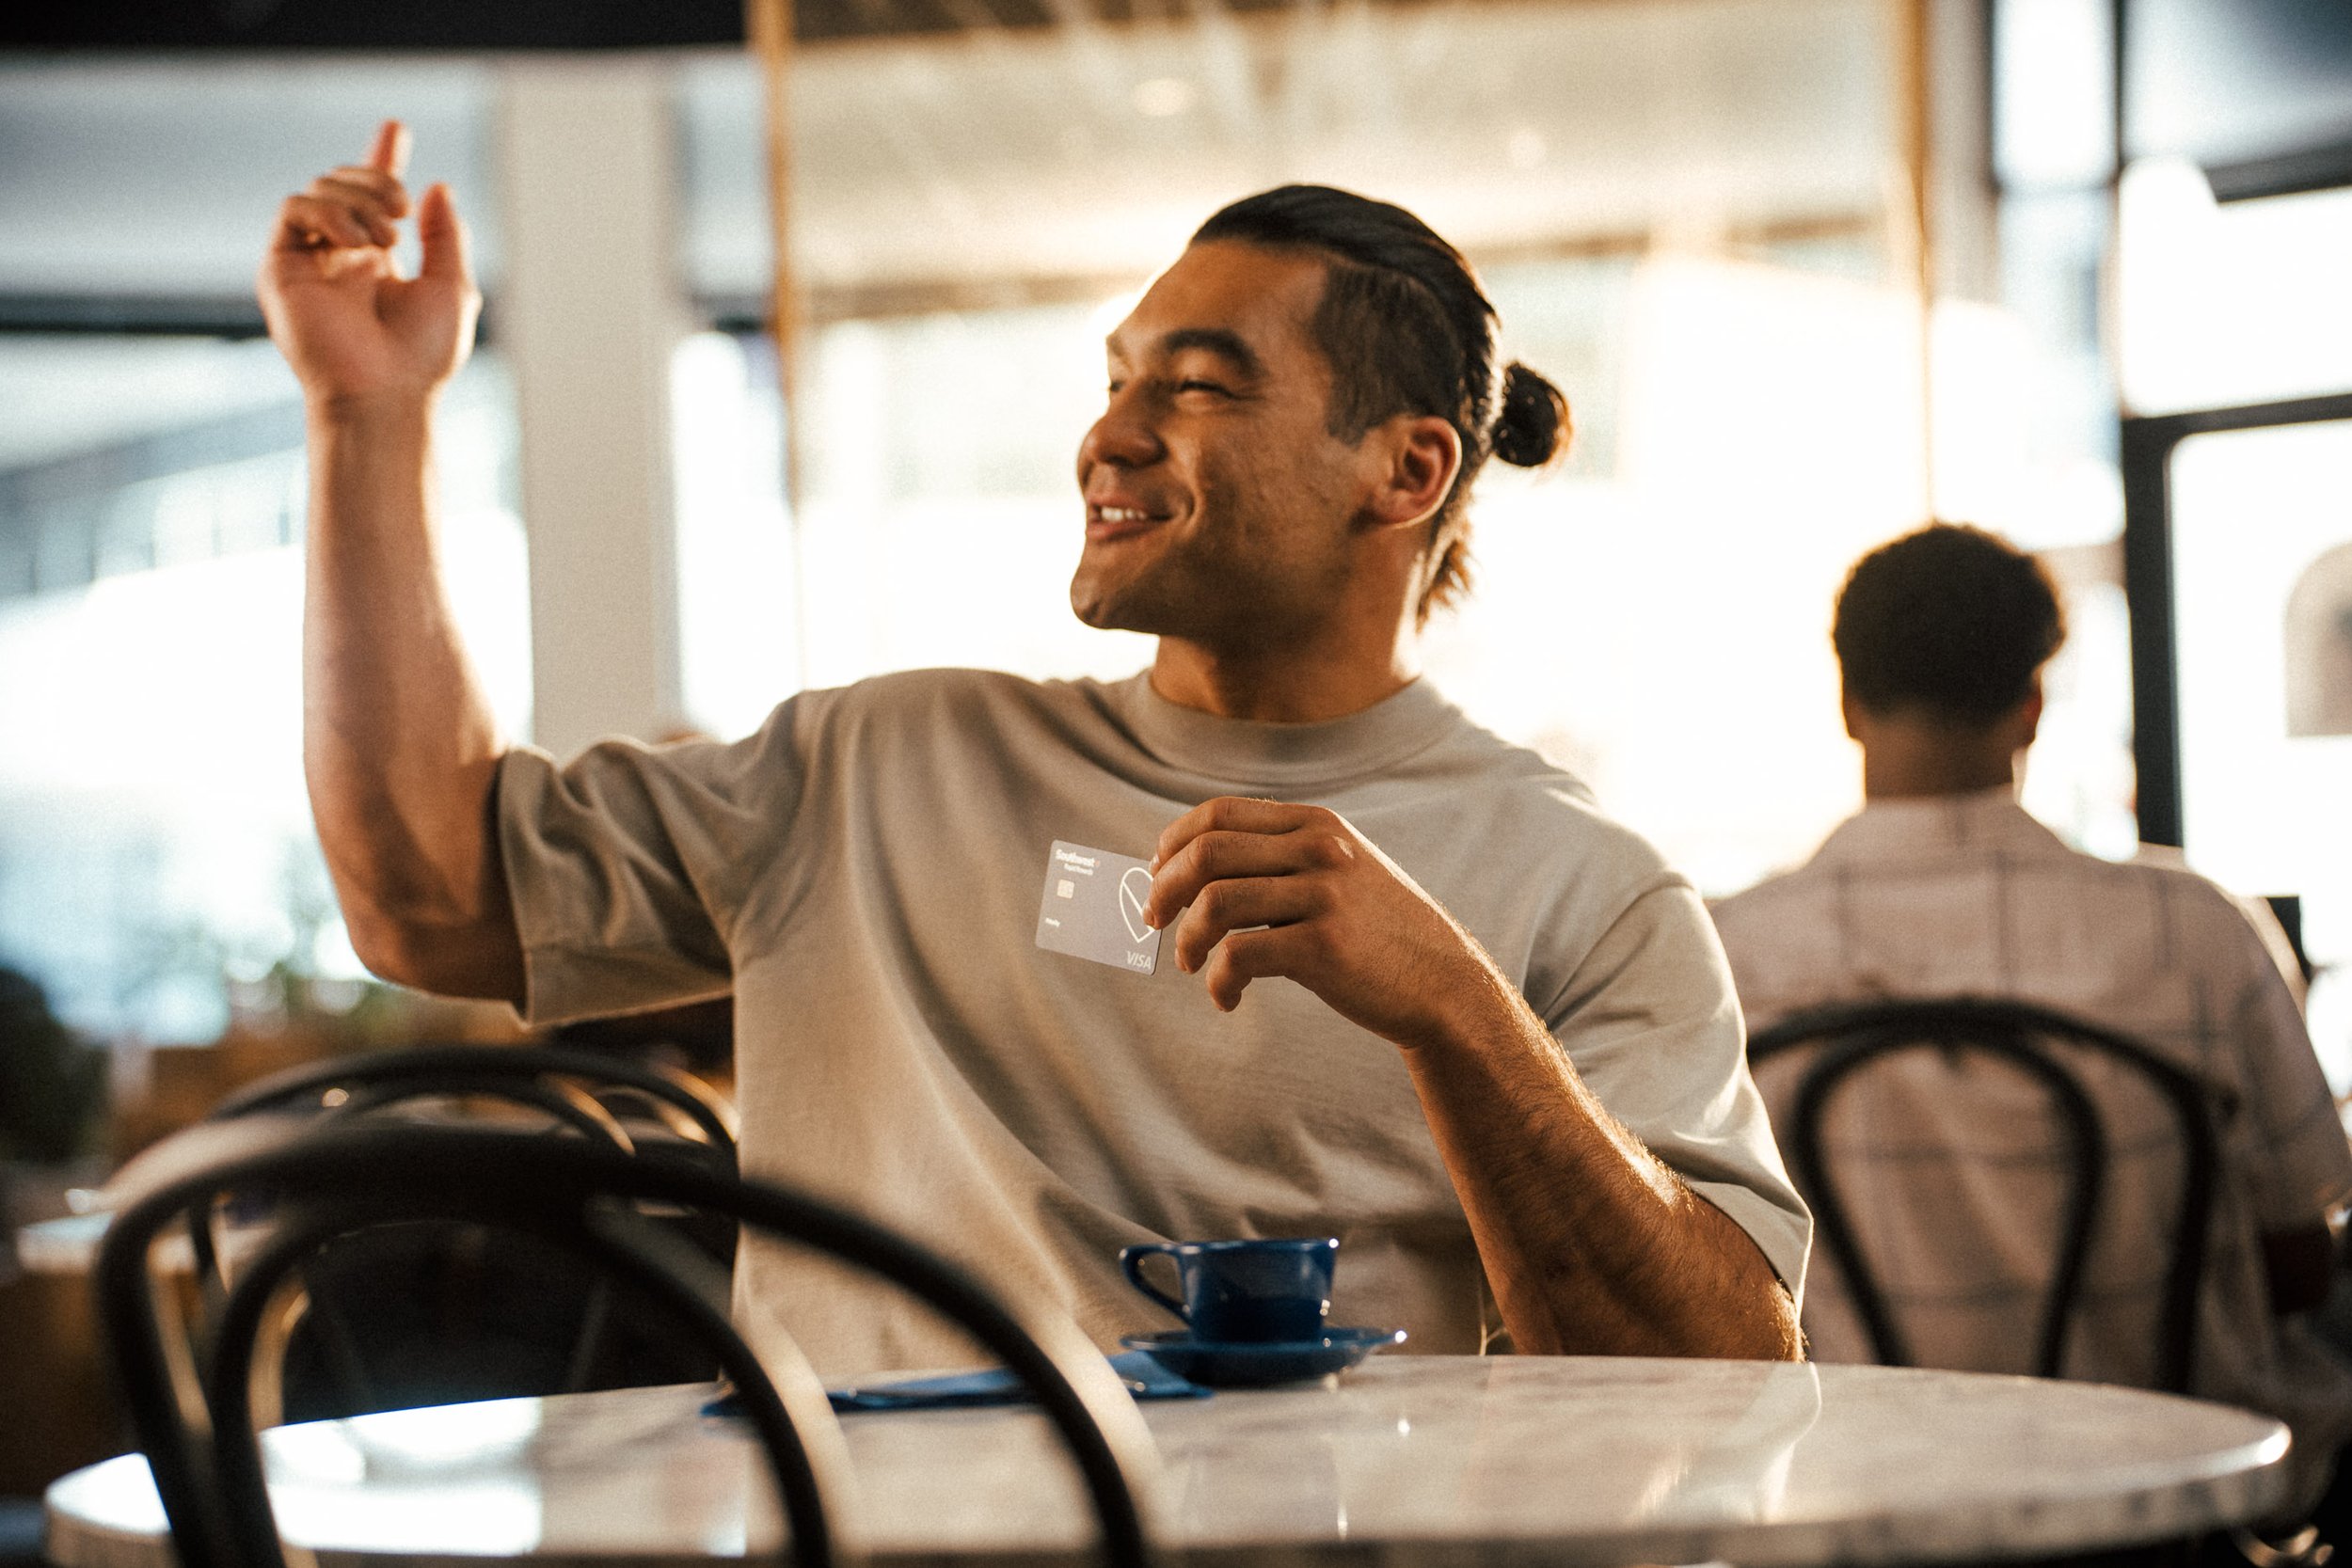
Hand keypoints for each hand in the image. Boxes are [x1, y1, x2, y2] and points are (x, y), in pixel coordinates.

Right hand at [256, 120, 479, 407]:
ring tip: (388, 238)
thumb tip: (437, 188)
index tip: (395, 129)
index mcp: (377, 261)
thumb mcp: (452, 288)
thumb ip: (446, 236)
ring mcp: (308, 262)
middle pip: (345, 183)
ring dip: (359, 200)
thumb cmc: (422, 356)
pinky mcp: (281, 268)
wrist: (386, 394)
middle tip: (404, 212)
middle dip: (378, 179)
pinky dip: (327, 210)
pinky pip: (293, 208)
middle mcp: (340, 257)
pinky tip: (356, 240)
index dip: (381, 161)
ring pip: (319, 189)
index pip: (372, 199)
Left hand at [1144, 797, 1501, 1047]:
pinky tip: (1226, 997)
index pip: (1219, 813)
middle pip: (1206, 852)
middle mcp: (1319, 849)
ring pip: (1215, 902)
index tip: (1155, 875)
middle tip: (1154, 922)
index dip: (1174, 843)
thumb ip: (1283, 856)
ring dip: (1186, 939)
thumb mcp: (1339, 871)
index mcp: (1316, 824)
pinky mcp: (1323, 946)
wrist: (1443, 983)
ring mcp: (1324, 895)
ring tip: (1190, 964)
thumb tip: (1193, 863)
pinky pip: (1238, 955)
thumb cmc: (1377, 933)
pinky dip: (1218, 980)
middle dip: (1165, 889)